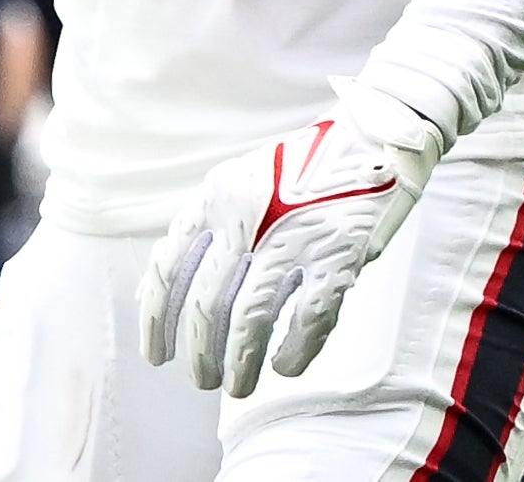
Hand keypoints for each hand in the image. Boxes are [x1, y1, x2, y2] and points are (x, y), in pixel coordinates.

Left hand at [140, 88, 443, 394]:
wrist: (371, 138)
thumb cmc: (297, 173)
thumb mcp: (236, 187)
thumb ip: (202, 233)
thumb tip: (153, 292)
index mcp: (215, 198)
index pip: (169, 269)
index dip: (157, 320)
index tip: (154, 355)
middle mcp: (247, 217)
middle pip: (207, 304)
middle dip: (199, 353)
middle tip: (202, 379)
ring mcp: (294, 236)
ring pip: (252, 318)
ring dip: (239, 363)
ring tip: (237, 385)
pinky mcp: (340, 255)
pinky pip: (309, 319)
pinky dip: (294, 352)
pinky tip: (285, 366)